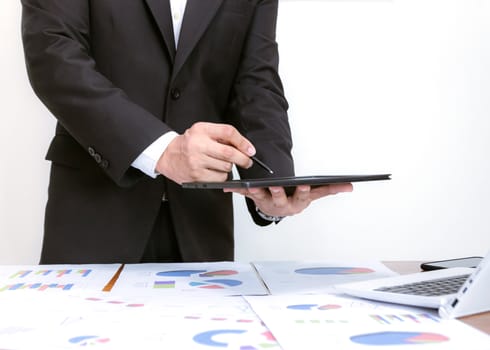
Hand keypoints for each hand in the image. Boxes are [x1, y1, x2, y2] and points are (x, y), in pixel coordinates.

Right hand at [156, 122, 254, 183]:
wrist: (167, 156)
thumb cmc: (187, 144)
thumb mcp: (202, 131)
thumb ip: (220, 135)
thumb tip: (244, 146)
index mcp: (201, 130)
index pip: (228, 132)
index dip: (243, 142)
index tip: (250, 149)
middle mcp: (198, 144)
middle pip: (229, 152)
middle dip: (243, 159)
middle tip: (247, 161)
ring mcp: (196, 161)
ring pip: (226, 167)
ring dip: (230, 167)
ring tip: (222, 164)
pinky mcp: (196, 175)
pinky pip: (219, 178)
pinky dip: (221, 176)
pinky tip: (214, 171)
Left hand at [224, 183, 353, 216]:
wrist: (278, 210)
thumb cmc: (296, 199)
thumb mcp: (313, 195)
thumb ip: (330, 190)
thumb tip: (351, 186)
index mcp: (298, 202)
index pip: (304, 197)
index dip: (304, 192)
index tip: (305, 185)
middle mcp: (282, 204)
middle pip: (281, 198)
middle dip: (279, 192)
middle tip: (277, 186)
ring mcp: (268, 202)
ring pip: (262, 196)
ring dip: (256, 191)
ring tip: (251, 185)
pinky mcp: (255, 199)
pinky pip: (246, 195)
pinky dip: (237, 191)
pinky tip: (229, 188)